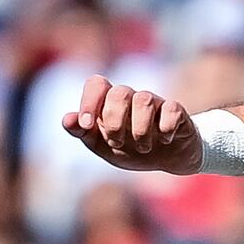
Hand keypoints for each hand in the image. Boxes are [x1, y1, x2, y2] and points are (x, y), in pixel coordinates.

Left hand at [60, 75, 206, 174]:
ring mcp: (155, 102)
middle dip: (115, 122)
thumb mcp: (102, 145)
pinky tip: (165, 140)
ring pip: (144, 99)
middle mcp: (131, 98)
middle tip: (117, 143)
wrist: (167, 160)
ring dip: (140, 130)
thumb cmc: (130, 148)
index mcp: (109, 103)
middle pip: (119, 92)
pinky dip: (165, 129)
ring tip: (143, 147)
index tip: (87, 126)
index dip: (89, 102)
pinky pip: (171, 109)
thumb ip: (83, 132)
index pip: (96, 83)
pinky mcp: (177, 111)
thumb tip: (67, 119)